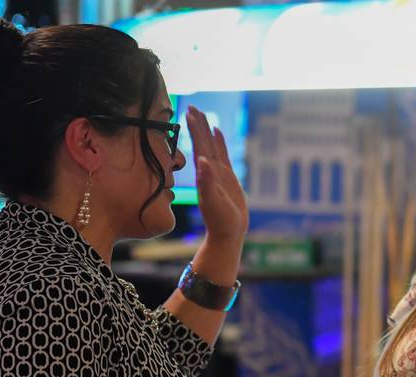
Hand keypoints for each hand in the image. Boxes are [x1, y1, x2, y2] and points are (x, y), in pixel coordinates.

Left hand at [185, 105, 248, 243]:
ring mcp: (217, 172)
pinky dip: (219, 141)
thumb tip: (201, 160)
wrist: (228, 233)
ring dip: (205, 129)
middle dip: (197, 124)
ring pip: (211, 145)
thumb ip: (207, 182)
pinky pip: (222, 154)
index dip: (193, 128)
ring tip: (202, 113)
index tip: (187, 111)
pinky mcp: (226, 177)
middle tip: (192, 105)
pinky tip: (217, 131)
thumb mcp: (213, 201)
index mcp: (204, 173)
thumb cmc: (220, 220)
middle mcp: (208, 170)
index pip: (197, 145)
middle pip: (202, 141)